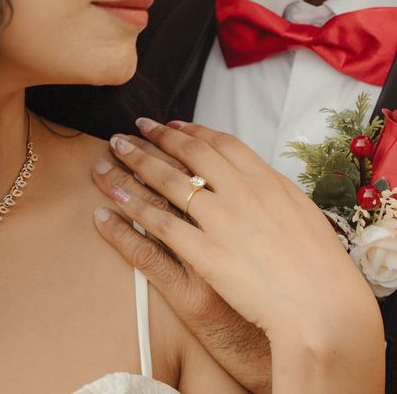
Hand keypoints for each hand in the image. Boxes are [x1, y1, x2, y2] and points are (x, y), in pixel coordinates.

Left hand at [96, 120, 384, 393]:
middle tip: (132, 128)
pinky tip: (108, 205)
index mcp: (265, 179)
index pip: (220, 144)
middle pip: (187, 156)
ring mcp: (218, 222)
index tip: (171, 124)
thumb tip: (255, 176)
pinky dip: (130, 215)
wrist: (323, 306)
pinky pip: (156, 230)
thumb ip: (273, 191)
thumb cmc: (319, 263)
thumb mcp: (302, 214)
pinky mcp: (202, 256)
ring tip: (110, 154)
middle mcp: (238, 192)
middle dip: (156, 138)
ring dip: (134, 166)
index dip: (191, 131)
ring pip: (166, 185)